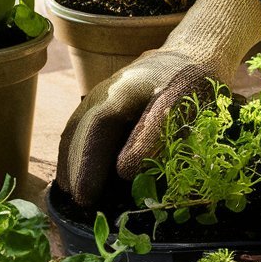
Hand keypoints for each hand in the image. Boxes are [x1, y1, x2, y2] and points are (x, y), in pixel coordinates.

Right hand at [56, 0, 260, 205]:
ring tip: (73, 194)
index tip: (86, 196)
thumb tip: (123, 170)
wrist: (188, 58)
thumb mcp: (180, 107)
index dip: (88, 163)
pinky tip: (78, 175)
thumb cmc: (189, 87)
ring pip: (75, 130)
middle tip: (79, 203)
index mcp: (123, 91)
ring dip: (71, 162)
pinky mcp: (100, 103)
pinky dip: (75, 152)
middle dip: (75, 169)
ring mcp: (98, 95)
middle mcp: (103, 92)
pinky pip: (80, 128)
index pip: (97, 129)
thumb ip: (153, 135)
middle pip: (79, 132)